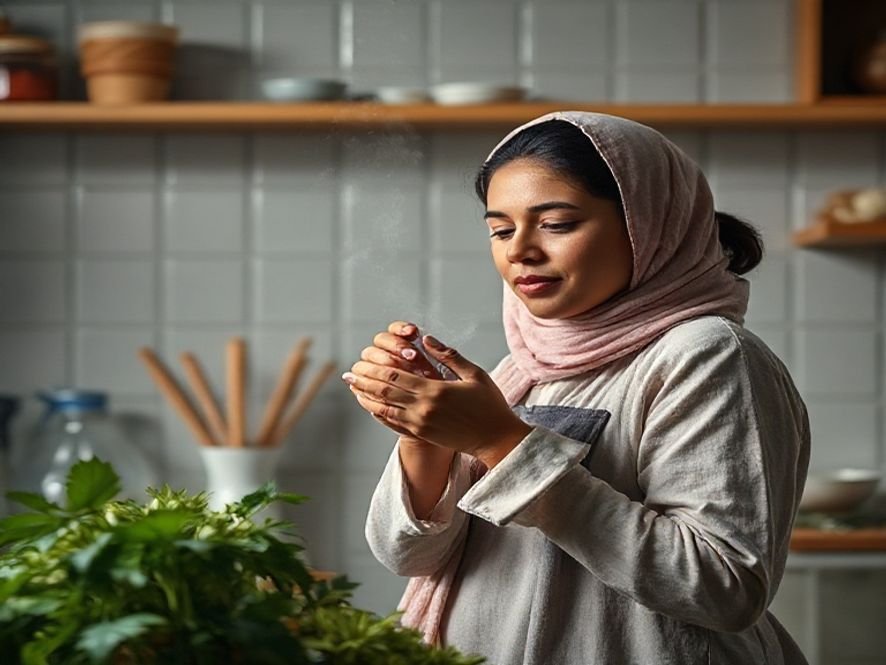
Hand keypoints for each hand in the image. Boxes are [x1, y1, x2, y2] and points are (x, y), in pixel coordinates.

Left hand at [342, 322, 531, 467]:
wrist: (495, 439)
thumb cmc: (489, 404)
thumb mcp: (474, 374)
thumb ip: (448, 356)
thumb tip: (425, 338)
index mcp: (435, 391)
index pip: (396, 378)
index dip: (374, 369)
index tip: (359, 362)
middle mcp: (423, 409)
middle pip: (384, 393)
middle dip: (364, 381)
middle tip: (348, 373)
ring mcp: (420, 424)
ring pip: (384, 410)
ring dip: (366, 397)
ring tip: (353, 388)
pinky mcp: (422, 435)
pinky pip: (393, 424)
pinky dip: (377, 414)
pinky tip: (370, 406)